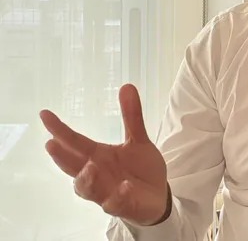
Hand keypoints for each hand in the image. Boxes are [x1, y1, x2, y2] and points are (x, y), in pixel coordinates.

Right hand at [40, 83, 169, 226]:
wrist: (157, 195)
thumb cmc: (140, 169)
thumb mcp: (138, 140)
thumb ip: (132, 116)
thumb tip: (126, 86)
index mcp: (98, 155)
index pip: (75, 142)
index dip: (59, 129)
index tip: (45, 114)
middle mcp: (97, 173)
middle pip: (73, 166)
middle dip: (62, 156)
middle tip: (51, 143)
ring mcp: (106, 191)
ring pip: (87, 189)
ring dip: (86, 179)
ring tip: (90, 166)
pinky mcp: (121, 205)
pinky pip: (115, 203)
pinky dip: (118, 196)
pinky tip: (125, 186)